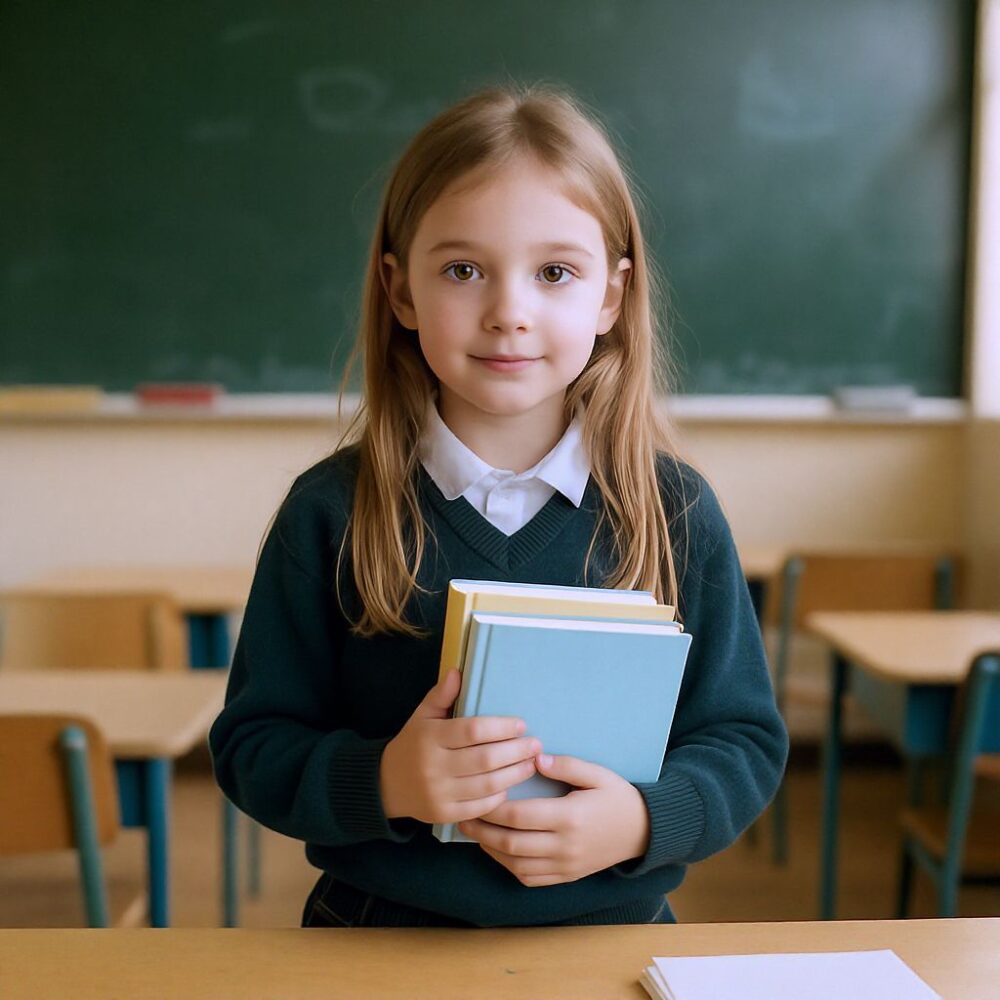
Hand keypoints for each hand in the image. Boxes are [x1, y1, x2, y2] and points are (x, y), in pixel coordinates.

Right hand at [379, 669, 541, 824]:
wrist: (386, 785)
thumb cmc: (412, 744)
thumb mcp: (422, 716)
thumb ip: (441, 695)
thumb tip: (458, 671)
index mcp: (430, 737)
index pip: (472, 730)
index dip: (501, 728)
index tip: (521, 724)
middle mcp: (434, 766)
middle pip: (485, 759)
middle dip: (516, 752)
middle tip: (536, 744)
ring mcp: (439, 793)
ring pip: (486, 785)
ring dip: (514, 774)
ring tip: (531, 764)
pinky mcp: (444, 814)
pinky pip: (479, 807)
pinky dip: (499, 796)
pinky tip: (511, 785)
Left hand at [458, 753, 650, 886]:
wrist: (644, 831)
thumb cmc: (617, 797)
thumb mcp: (597, 773)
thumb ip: (565, 764)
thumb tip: (534, 756)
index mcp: (569, 817)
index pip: (519, 815)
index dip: (493, 807)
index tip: (476, 795)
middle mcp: (564, 846)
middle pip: (511, 843)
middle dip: (483, 830)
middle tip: (463, 815)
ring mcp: (565, 866)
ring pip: (516, 864)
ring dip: (491, 850)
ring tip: (474, 831)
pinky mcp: (566, 877)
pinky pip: (529, 878)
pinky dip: (508, 866)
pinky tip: (497, 850)